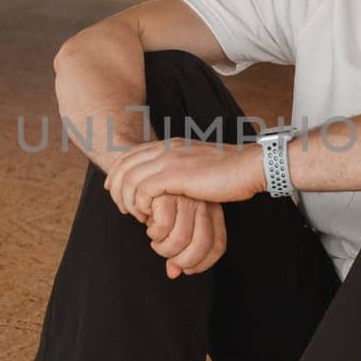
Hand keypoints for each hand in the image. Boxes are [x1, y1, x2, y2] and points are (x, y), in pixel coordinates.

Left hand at [103, 138, 262, 222]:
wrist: (247, 167)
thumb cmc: (230, 172)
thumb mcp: (200, 167)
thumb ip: (184, 171)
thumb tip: (174, 187)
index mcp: (171, 144)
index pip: (132, 154)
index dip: (118, 172)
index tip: (113, 190)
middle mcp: (166, 148)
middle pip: (124, 164)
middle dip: (116, 187)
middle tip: (121, 208)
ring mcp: (169, 159)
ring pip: (129, 178)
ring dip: (128, 201)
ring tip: (136, 216)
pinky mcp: (174, 175)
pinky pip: (143, 190)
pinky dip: (140, 206)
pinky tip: (148, 216)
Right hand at [144, 194, 227, 277]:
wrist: (141, 174)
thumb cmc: (160, 204)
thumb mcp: (174, 227)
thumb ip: (177, 250)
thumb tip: (173, 273)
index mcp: (212, 211)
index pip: (217, 246)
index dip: (202, 263)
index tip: (186, 269)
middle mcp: (203, 204)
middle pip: (202, 246)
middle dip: (181, 260)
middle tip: (167, 255)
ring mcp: (186, 198)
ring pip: (180, 239)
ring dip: (163, 248)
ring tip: (155, 240)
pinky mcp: (167, 194)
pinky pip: (163, 227)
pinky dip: (153, 233)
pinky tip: (149, 225)